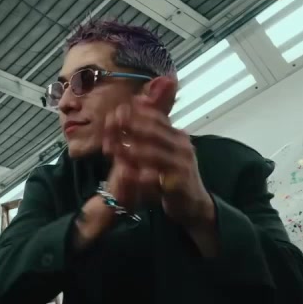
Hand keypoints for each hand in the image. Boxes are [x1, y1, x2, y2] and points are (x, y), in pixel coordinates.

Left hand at [102, 77, 214, 227]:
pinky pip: (155, 177)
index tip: (115, 111)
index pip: (156, 117)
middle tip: (109, 125)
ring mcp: (182, 165)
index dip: (135, 113)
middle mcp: (182, 147)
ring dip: (130, 150)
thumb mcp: (167, 149)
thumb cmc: (175, 174)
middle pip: (153, 132)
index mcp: (178, 136)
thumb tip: (139, 100)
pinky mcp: (177, 184)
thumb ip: (154, 129)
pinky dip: (138, 175)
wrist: (193, 203)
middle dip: (130, 128)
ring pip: (153, 153)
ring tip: (111, 149)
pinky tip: (124, 173)